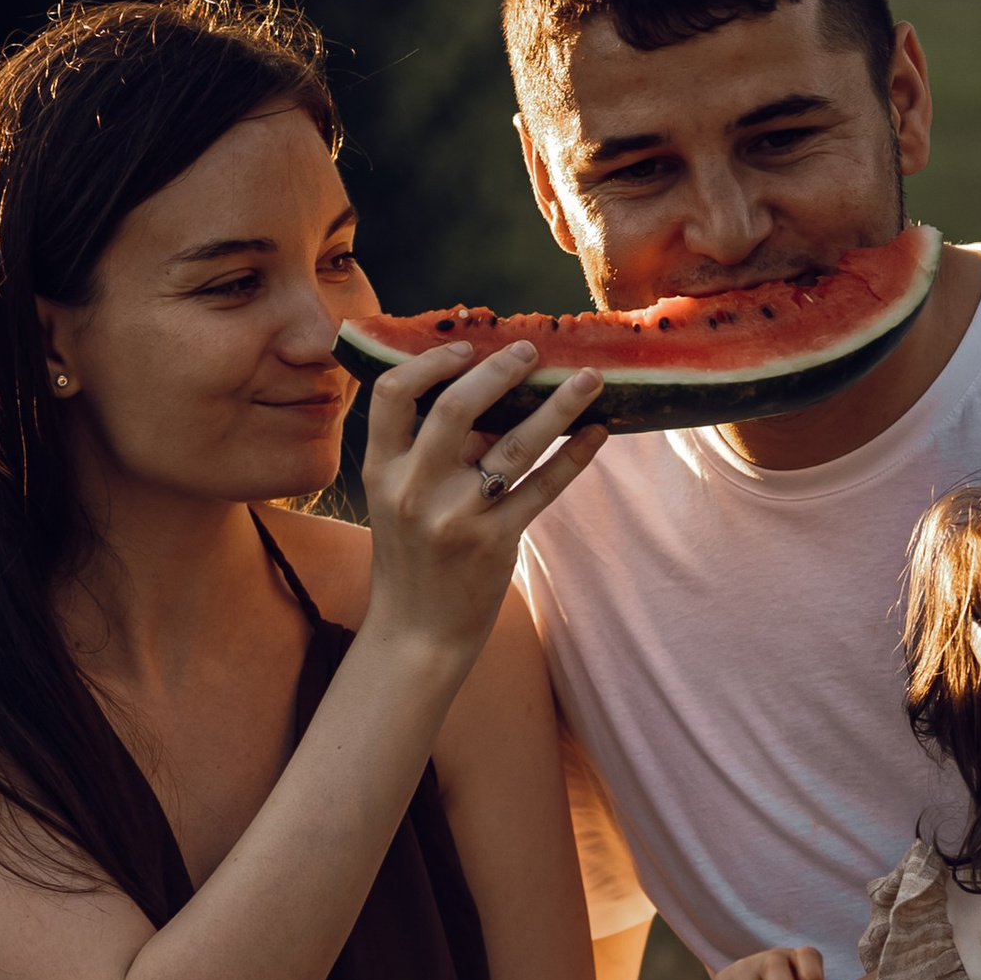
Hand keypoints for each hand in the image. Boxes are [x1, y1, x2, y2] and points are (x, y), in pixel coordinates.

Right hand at [356, 343, 606, 671]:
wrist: (415, 634)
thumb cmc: (411, 558)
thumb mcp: (396, 500)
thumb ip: (430, 453)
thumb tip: (487, 394)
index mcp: (382, 471)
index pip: (393, 395)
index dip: (430, 362)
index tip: (466, 345)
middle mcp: (414, 490)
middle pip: (456, 409)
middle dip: (499, 371)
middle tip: (532, 349)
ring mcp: (456, 517)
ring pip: (513, 445)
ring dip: (558, 405)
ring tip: (590, 378)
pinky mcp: (495, 542)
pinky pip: (543, 487)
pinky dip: (575, 456)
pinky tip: (598, 432)